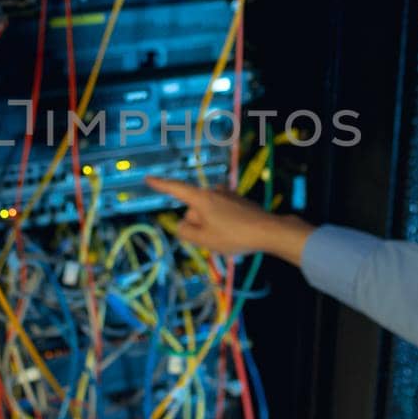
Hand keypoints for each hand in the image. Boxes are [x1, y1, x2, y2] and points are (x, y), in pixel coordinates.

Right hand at [145, 176, 312, 263]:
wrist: (269, 231)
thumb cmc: (234, 236)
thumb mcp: (204, 240)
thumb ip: (186, 232)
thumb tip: (182, 225)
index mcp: (202, 198)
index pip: (176, 189)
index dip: (160, 185)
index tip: (148, 178)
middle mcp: (213, 191)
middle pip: (194, 209)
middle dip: (196, 224)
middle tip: (212, 240)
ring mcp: (227, 195)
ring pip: (208, 213)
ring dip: (211, 225)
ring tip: (227, 239)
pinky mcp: (239, 202)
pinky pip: (222, 213)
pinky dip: (223, 224)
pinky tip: (236, 235)